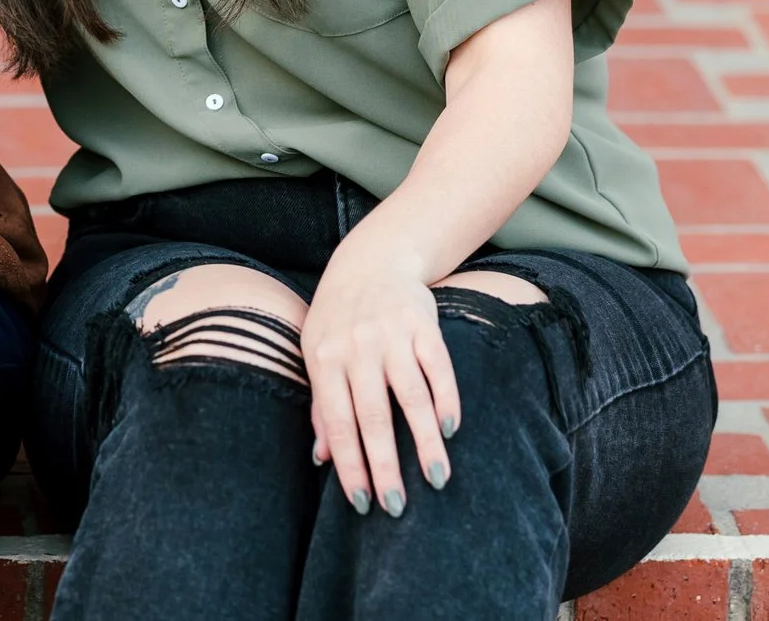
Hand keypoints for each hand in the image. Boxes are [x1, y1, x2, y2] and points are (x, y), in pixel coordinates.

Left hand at [302, 235, 458, 517]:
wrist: (371, 262)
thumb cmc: (338, 319)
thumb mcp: (317, 353)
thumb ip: (321, 405)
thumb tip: (321, 459)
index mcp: (323, 358)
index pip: (336, 422)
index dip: (349, 464)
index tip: (363, 502)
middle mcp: (355, 347)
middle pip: (371, 416)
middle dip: (384, 465)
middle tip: (396, 506)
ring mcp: (390, 335)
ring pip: (409, 397)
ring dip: (425, 441)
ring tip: (437, 478)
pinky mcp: (423, 325)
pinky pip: (437, 368)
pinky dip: (446, 400)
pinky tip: (451, 430)